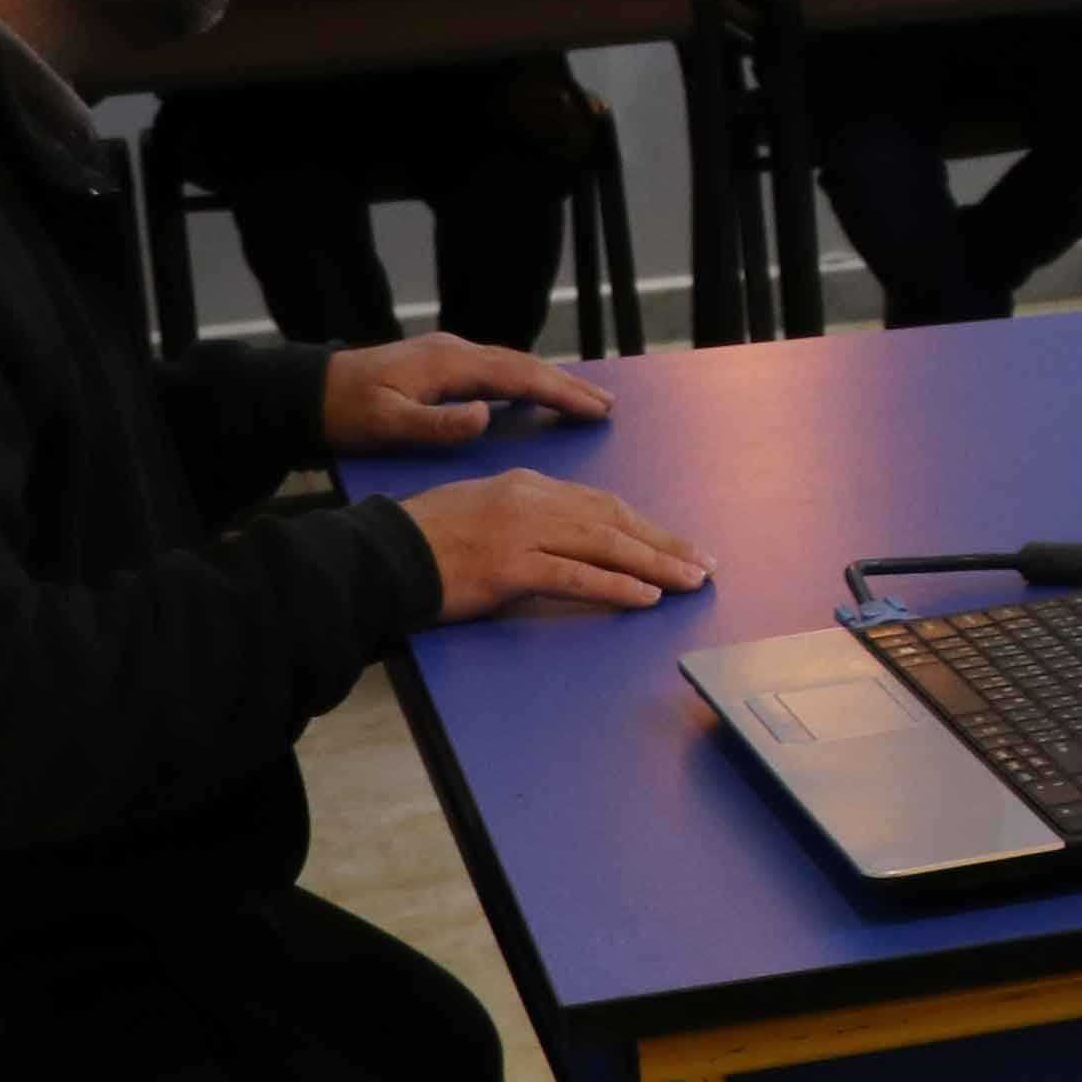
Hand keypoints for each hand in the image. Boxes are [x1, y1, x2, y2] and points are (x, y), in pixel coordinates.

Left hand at [323, 332, 615, 450]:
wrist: (307, 393)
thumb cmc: (345, 413)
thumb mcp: (387, 425)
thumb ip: (436, 423)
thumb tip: (486, 415)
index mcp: (448, 364)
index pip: (519, 375)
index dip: (561, 392)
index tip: (597, 409)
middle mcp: (454, 351)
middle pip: (523, 365)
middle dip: (567, 385)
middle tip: (606, 405)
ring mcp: (447, 354)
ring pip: (511, 365)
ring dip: (548, 381)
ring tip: (582, 400)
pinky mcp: (438, 363)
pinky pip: (495, 369)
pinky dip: (523, 380)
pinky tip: (531, 393)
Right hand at [400, 467, 715, 621]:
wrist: (380, 554)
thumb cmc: (424, 539)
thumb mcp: (482, 510)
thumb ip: (527, 520)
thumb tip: (567, 542)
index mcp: (527, 485)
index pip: (601, 504)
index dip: (643, 525)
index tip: (674, 543)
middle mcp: (532, 502)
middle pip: (614, 521)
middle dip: (663, 543)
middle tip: (701, 564)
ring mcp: (522, 533)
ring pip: (606, 546)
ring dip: (654, 565)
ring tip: (689, 581)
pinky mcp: (510, 567)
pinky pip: (577, 576)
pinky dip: (615, 586)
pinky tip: (645, 596)